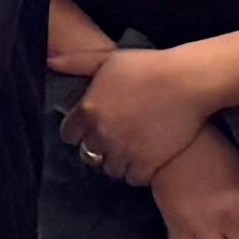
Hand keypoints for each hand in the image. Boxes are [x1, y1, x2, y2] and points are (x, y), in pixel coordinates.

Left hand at [66, 42, 224, 186]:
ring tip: (131, 150)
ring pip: (110, 170)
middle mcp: (101, 134)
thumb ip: (77, 63)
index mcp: (88, 110)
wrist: (188, 81)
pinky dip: (138, 172)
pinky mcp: (147, 164)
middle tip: (115, 138)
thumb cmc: (148, 65)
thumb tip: (50, 60)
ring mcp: (124, 152)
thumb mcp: (108, 59)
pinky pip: (134, 179)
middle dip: (99, 147)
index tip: (92, 128)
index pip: (69, 135)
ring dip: (118, 162)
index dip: (80, 132)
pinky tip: (146, 159)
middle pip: (89, 154)